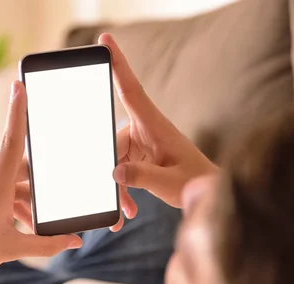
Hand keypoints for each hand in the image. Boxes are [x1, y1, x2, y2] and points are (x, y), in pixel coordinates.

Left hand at [0, 81, 81, 283]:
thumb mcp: (12, 249)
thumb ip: (47, 243)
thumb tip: (75, 241)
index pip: (12, 140)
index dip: (19, 111)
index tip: (20, 84)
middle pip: (24, 171)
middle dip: (44, 186)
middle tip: (64, 195)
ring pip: (13, 185)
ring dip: (29, 203)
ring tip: (40, 229)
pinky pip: (0, 191)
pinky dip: (14, 205)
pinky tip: (23, 227)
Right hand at [99, 33, 217, 227]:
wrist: (209, 195)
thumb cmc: (196, 183)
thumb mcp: (169, 182)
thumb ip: (141, 177)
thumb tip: (114, 172)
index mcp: (154, 125)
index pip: (131, 90)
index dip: (117, 64)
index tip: (104, 41)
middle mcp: (144, 130)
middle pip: (111, 142)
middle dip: (108, 170)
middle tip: (115, 199)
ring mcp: (141, 144)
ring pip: (113, 160)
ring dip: (117, 188)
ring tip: (126, 212)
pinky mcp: (139, 157)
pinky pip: (120, 170)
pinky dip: (122, 191)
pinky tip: (128, 212)